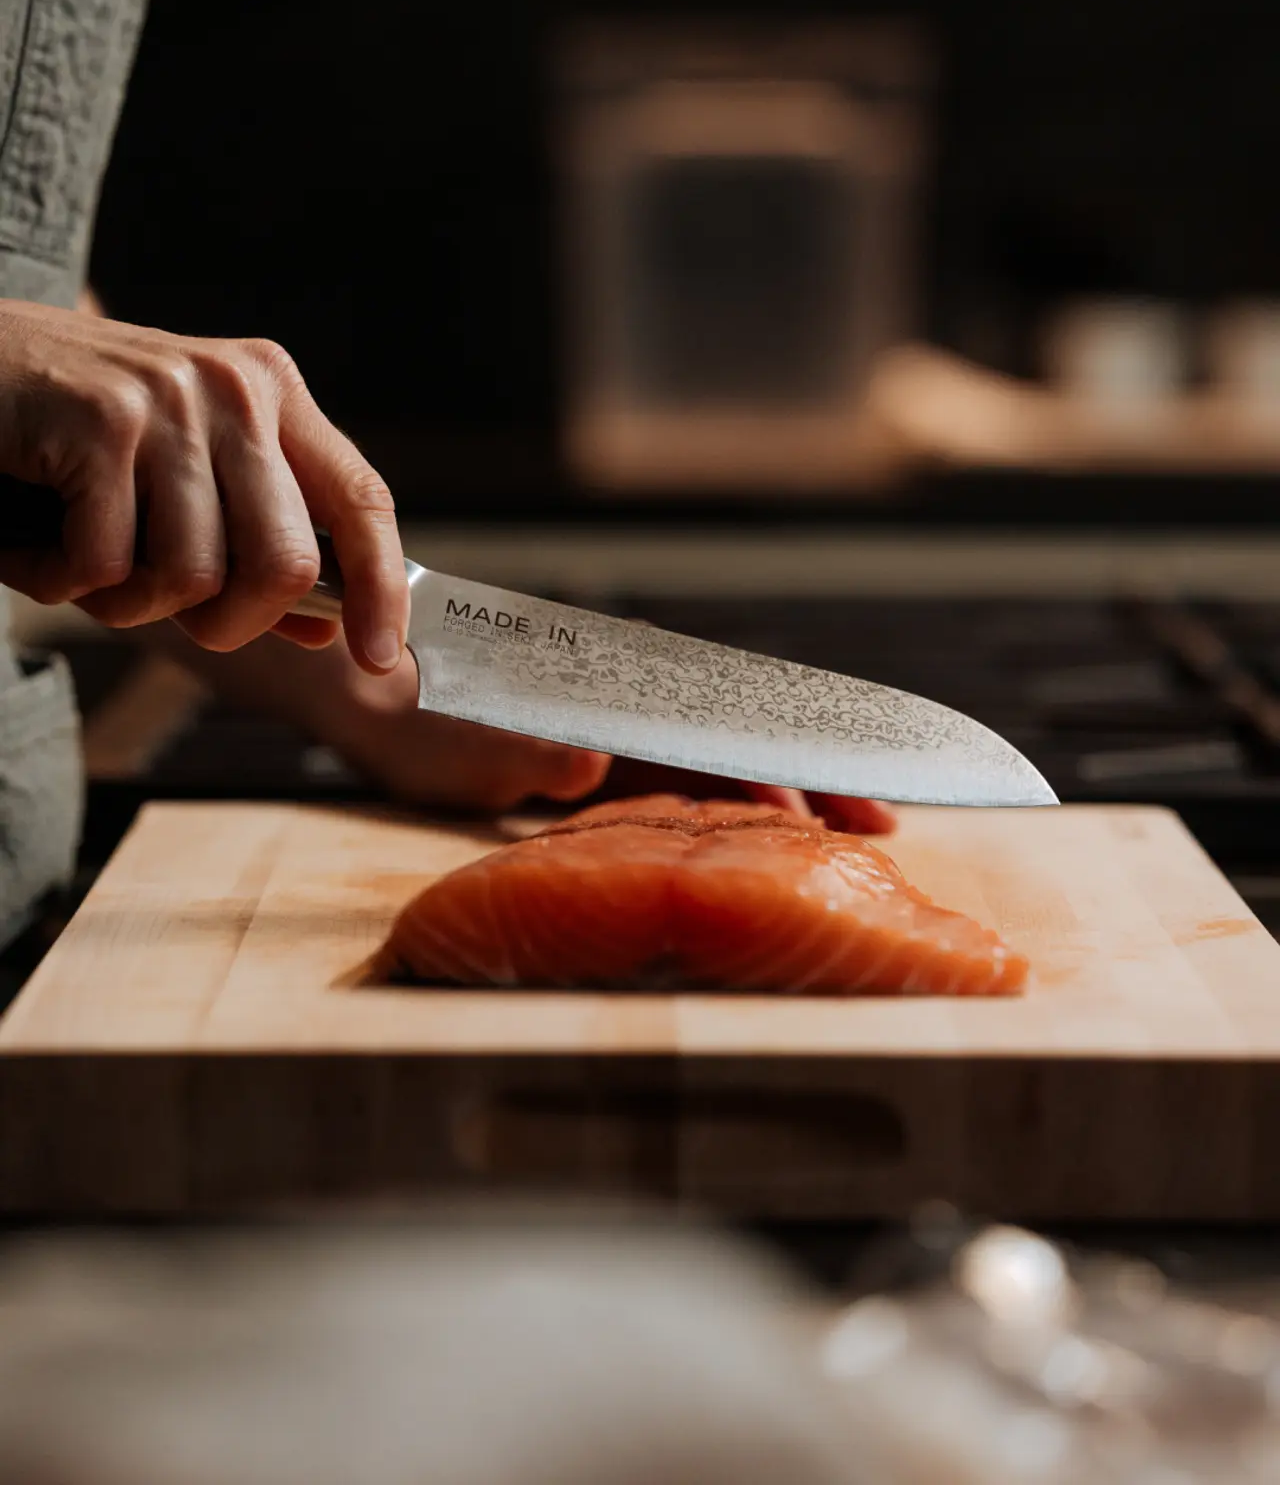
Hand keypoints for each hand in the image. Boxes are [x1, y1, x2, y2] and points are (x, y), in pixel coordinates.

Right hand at [0, 299, 406, 673]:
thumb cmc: (72, 435)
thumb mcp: (179, 476)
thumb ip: (254, 546)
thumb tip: (328, 625)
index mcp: (272, 393)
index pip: (361, 500)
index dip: (381, 589)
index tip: (382, 658)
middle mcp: (235, 388)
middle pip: (285, 563)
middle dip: (227, 622)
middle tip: (165, 610)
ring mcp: (170, 399)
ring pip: (193, 576)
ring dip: (127, 605)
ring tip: (82, 562)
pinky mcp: (99, 421)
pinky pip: (106, 566)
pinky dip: (60, 584)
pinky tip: (35, 547)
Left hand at [308, 644, 895, 833]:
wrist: (376, 693)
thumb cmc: (417, 723)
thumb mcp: (460, 747)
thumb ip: (523, 753)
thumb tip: (586, 761)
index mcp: (611, 692)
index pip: (720, 730)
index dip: (787, 766)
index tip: (849, 798)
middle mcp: (633, 696)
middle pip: (743, 739)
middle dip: (816, 781)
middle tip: (886, 825)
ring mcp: (626, 718)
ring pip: (725, 755)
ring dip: (787, 791)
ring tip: (850, 829)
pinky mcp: (612, 743)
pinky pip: (690, 770)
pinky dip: (737, 796)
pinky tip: (768, 824)